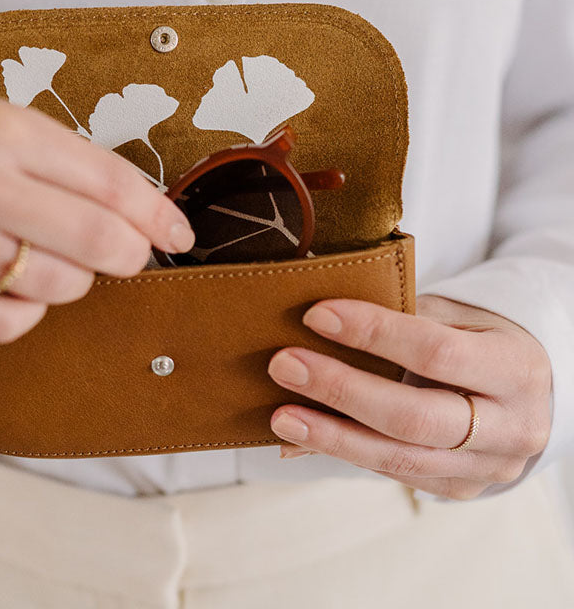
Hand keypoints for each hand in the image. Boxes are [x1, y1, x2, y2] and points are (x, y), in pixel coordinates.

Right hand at [0, 95, 194, 342]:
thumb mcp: (7, 129)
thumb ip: (74, 165)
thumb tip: (146, 212)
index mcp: (2, 133)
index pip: (109, 182)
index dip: (157, 214)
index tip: (177, 233)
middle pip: (95, 240)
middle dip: (130, 254)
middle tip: (130, 255)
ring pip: (58, 285)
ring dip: (74, 279)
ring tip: (50, 258)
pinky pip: (9, 323)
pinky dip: (28, 310)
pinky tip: (15, 286)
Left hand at [267, 294, 551, 499]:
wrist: (521, 390)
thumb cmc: (474, 337)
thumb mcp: (453, 316)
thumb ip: (398, 322)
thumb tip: (318, 327)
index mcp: (514, 367)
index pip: (436, 351)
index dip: (374, 333)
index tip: (317, 315)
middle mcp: (511, 426)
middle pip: (415, 417)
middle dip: (342, 390)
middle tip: (285, 365)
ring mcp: (487, 467)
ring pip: (398, 457)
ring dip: (331, 436)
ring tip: (281, 416)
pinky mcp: (458, 488)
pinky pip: (391, 472)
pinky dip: (343, 452)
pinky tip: (301, 437)